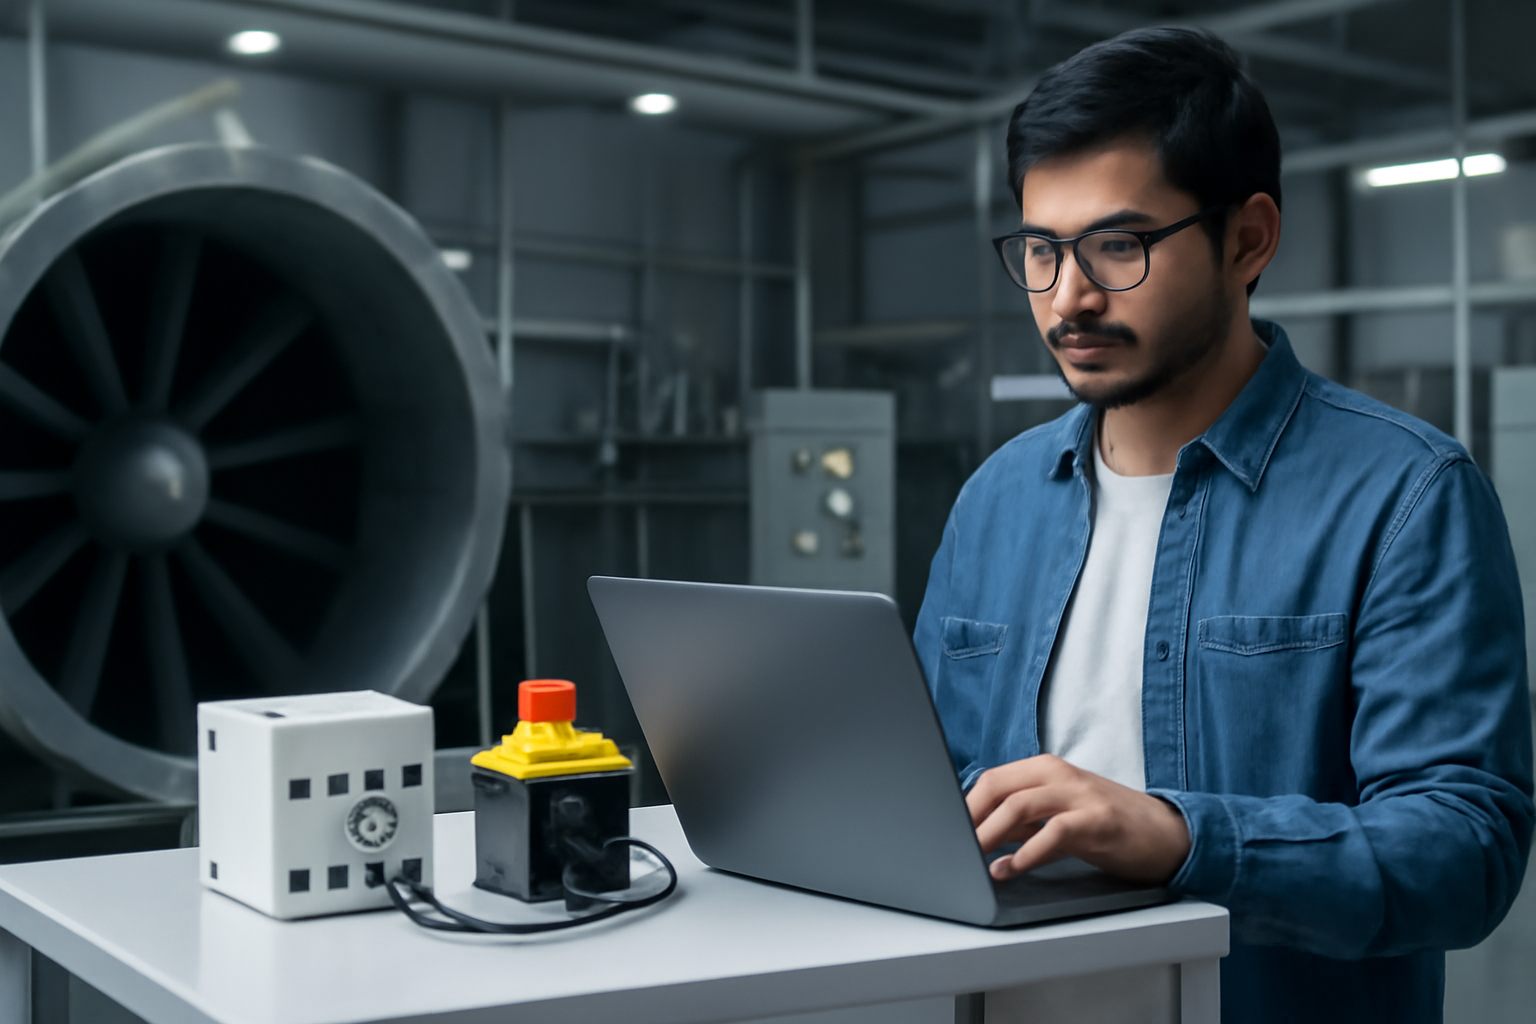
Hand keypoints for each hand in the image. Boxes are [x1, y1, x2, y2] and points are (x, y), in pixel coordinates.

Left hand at [966, 754, 1190, 884]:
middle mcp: (1059, 774)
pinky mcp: (1099, 820)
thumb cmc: (1106, 824)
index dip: (963, 805)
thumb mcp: (1057, 813)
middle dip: (968, 819)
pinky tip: (1010, 869)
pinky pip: (1054, 832)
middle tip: (949, 846)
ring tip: (971, 858)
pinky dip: (1027, 852)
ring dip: (988, 835)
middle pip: (997, 788)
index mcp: (1044, 769)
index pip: (990, 780)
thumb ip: (1020, 819)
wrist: (1166, 834)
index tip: (944, 830)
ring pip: (1019, 805)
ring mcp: (1080, 795)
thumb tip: (975, 833)